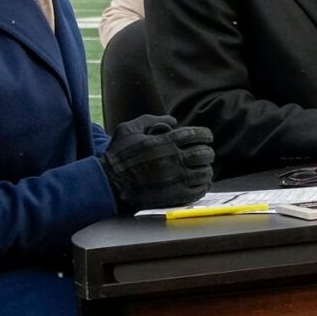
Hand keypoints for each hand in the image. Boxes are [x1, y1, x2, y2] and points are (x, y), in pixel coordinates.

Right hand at [101, 115, 215, 211]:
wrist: (108, 184)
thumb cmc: (117, 155)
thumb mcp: (128, 129)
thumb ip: (151, 120)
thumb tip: (173, 120)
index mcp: (165, 141)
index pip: (197, 134)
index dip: (206, 135)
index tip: (207, 138)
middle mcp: (174, 158)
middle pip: (205, 153)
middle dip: (207, 152)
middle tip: (205, 154)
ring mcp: (176, 178)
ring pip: (205, 172)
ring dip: (206, 169)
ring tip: (203, 169)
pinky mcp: (175, 195)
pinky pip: (198, 190)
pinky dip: (202, 186)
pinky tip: (200, 184)